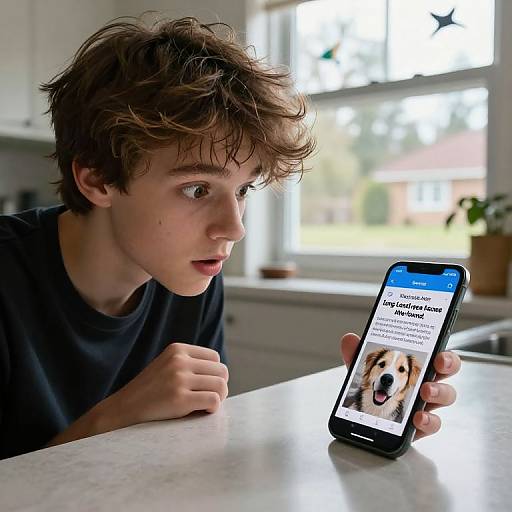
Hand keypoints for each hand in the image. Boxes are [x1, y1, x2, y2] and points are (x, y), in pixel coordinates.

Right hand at [99, 343, 228, 428]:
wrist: (122, 410)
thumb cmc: (150, 392)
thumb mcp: (167, 366)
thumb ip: (190, 364)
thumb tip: (223, 374)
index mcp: (177, 349)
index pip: (215, 357)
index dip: (214, 373)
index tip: (205, 386)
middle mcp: (179, 361)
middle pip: (221, 371)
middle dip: (220, 386)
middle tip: (208, 398)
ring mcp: (179, 379)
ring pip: (221, 385)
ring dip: (219, 398)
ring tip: (205, 405)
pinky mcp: (179, 399)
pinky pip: (214, 401)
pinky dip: (213, 409)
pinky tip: (201, 412)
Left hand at [340, 333, 460, 441]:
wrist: (368, 416)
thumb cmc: (376, 389)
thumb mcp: (364, 370)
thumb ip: (357, 354)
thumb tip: (349, 339)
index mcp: (415, 368)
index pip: (436, 356)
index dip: (443, 353)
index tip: (439, 353)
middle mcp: (425, 383)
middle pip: (446, 372)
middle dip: (448, 365)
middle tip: (438, 364)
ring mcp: (425, 404)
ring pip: (444, 396)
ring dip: (439, 392)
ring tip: (425, 391)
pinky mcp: (420, 424)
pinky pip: (431, 423)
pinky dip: (427, 421)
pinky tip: (417, 418)